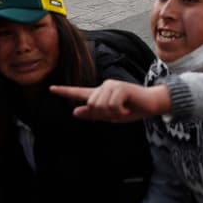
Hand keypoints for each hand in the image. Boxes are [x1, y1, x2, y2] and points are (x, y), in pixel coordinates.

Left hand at [51, 81, 171, 122]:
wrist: (151, 104)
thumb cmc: (132, 110)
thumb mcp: (111, 116)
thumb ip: (94, 114)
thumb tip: (74, 112)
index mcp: (100, 94)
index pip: (79, 93)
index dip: (65, 92)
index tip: (51, 89)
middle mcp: (104, 87)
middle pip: (91, 105)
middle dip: (104, 114)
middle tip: (119, 114)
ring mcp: (112, 85)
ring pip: (100, 106)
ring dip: (113, 113)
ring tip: (124, 110)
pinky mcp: (120, 87)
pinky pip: (112, 106)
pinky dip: (120, 112)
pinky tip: (127, 108)